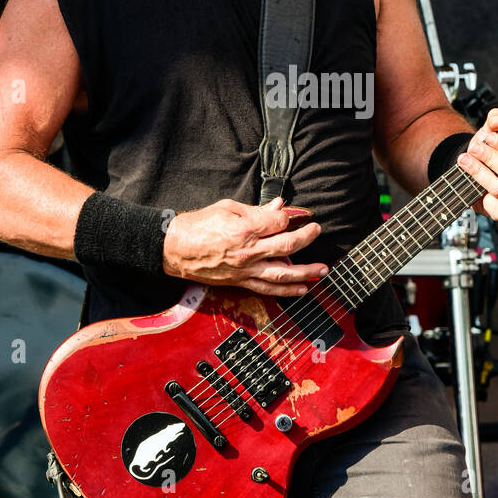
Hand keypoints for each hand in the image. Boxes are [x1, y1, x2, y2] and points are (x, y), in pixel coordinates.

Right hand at [162, 196, 327, 294]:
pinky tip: (302, 289)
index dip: (293, 216)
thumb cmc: (198, 225)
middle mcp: (248, 252)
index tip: (300, 214)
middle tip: (317, 231)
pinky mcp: (240, 282)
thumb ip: (256, 210)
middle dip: (307, 238)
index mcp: (244, 229)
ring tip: (322, 270)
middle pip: (287, 245)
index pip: (279, 222)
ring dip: (306, 271)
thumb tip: (279, 207)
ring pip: (283, 272)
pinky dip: (287, 290)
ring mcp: (245, 270)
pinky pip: (268, 288)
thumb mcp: (227, 208)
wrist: (174, 249)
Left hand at [456, 108, 497, 221]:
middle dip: (489, 159)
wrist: (476, 163)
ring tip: (464, 160)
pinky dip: (488, 202)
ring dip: (479, 173)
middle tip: (473, 148)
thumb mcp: (493, 129)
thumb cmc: (491, 147)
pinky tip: (475, 187)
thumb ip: (497, 118)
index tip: (488, 137)